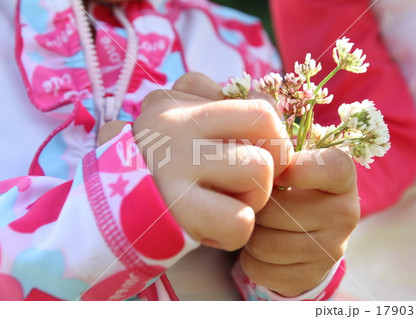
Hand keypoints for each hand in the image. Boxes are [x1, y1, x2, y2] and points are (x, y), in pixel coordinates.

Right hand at [98, 72, 292, 251]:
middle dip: (272, 159)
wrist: (102, 217)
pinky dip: (232, 231)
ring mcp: (172, 164)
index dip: (271, 134)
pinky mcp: (175, 209)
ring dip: (251, 197)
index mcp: (174, 101)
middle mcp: (172, 123)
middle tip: (247, 181)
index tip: (254, 154)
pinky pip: (239, 221)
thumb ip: (220, 110)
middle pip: (266, 121)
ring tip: (221, 204)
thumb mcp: (178, 128)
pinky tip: (206, 227)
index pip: (257, 101)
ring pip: (259, 169)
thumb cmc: (153, 171)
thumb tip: (273, 117)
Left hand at [240, 148, 359, 296]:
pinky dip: (249, 259)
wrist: (310, 234)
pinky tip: (261, 247)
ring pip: (263, 243)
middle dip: (255, 207)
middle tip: (255, 202)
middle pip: (275, 211)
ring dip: (249, 234)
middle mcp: (344, 215)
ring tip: (258, 223)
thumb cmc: (291, 187)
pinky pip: (259, 268)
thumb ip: (274, 153)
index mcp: (342, 178)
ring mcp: (330, 250)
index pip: (330, 168)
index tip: (277, 172)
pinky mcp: (310, 277)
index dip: (298, 169)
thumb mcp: (290, 163)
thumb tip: (247, 155)